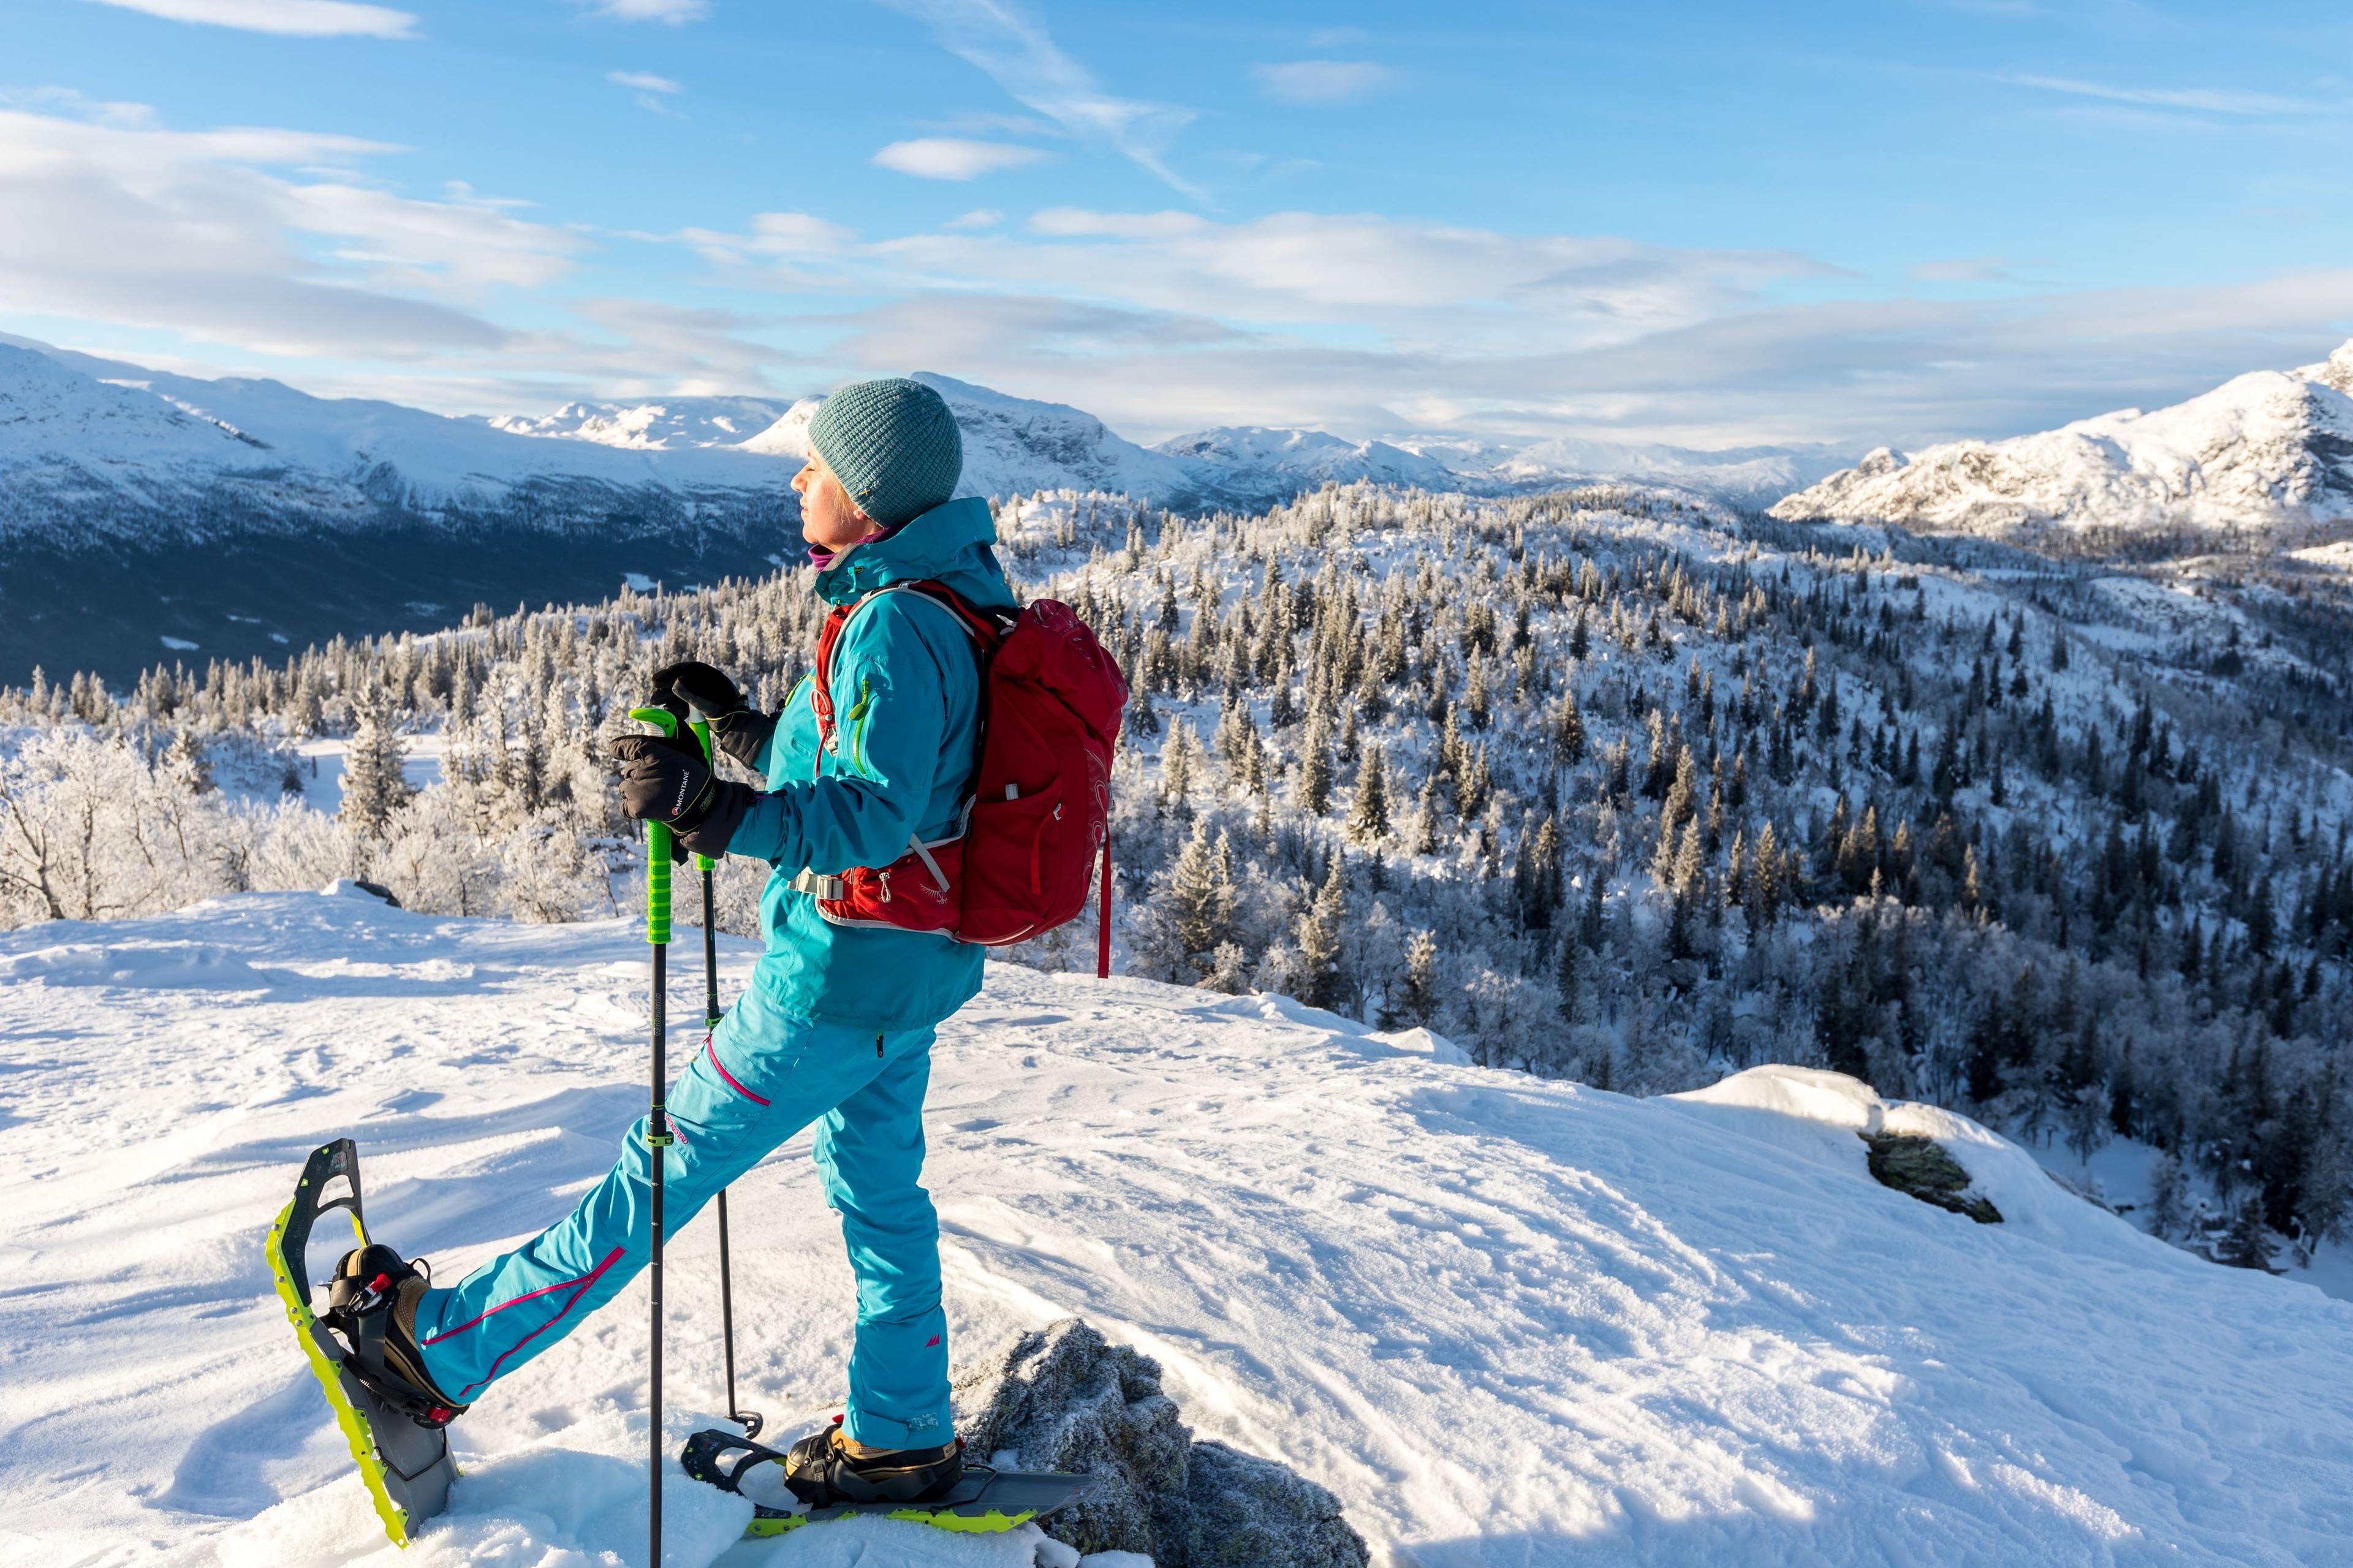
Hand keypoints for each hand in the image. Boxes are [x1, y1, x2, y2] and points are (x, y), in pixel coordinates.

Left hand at [611, 732, 715, 827]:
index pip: (628, 746)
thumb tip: (662, 727)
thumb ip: (673, 742)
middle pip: (629, 770)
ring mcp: (638, 789)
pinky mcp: (637, 807)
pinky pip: (624, 807)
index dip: (619, 748)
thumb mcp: (689, 753)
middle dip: (637, 775)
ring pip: (625, 787)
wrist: (701, 806)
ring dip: (634, 791)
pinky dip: (630, 808)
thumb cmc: (697, 779)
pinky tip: (643, 808)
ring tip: (652, 797)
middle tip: (654, 783)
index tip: (614, 749)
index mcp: (655, 753)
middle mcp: (643, 769)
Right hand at [653, 661, 775, 773]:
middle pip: (682, 681)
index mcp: (711, 676)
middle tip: (653, 695)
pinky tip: (667, 709)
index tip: (655, 680)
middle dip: (666, 688)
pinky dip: (677, 706)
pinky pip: (687, 703)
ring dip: (668, 697)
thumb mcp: (706, 702)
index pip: (687, 670)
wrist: (737, 727)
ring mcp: (705, 694)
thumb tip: (675, 684)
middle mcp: (707, 683)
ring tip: (655, 702)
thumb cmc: (724, 713)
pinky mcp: (704, 706)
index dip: (669, 674)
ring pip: (683, 693)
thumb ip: (690, 693)